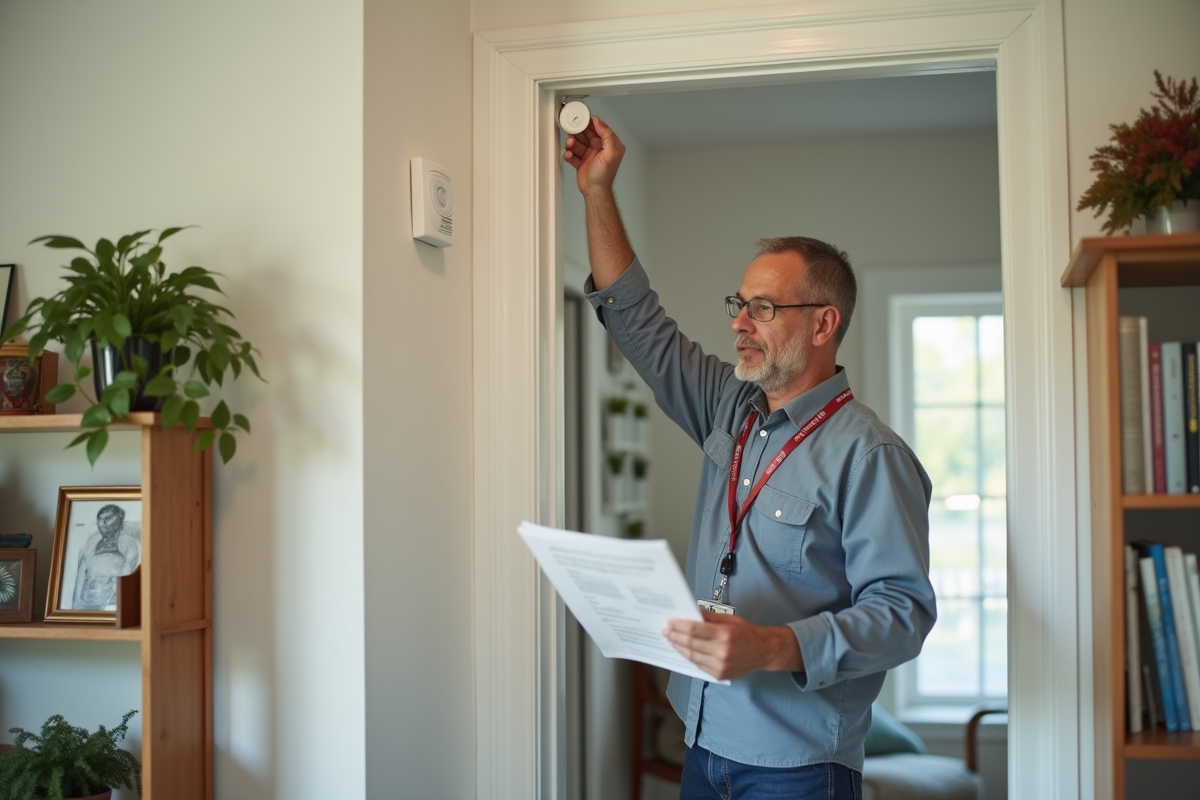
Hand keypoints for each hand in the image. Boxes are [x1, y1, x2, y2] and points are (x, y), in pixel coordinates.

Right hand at [563, 115, 624, 196]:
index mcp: (609, 144)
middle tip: (572, 133)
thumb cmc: (604, 176)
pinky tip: (569, 155)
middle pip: (586, 134)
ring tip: (570, 145)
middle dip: (578, 133)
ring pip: (577, 143)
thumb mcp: (611, 152)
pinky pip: (572, 153)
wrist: (594, 191)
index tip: (581, 120)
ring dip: (572, 143)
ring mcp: (589, 154)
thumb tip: (599, 121)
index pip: (599, 128)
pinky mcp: (581, 161)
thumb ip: (607, 134)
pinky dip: (569, 153)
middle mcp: (599, 148)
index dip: (589, 124)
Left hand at [663, 610, 803, 681]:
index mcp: (725, 634)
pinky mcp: (719, 675)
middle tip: (665, 631)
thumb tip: (690, 612)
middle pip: (691, 643)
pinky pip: (699, 665)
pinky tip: (683, 650)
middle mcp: (723, 651)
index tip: (669, 622)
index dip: (679, 626)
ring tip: (671, 640)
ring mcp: (721, 665)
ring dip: (679, 647)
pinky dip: (689, 657)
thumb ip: (708, 616)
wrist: (762, 652)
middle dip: (675, 636)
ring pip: (693, 656)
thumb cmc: (745, 632)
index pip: (695, 630)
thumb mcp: (729, 619)